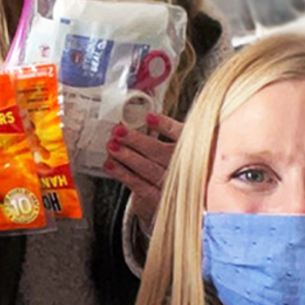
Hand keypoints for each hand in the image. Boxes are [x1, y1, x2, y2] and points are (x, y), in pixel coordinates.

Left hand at [103, 113, 182, 228]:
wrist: (176, 196)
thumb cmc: (172, 162)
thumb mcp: (176, 142)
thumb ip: (164, 126)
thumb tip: (145, 105)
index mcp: (194, 149)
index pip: (181, 136)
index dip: (166, 126)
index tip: (148, 117)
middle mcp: (186, 168)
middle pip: (160, 153)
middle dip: (137, 140)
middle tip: (118, 130)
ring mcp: (172, 185)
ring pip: (148, 169)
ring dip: (127, 156)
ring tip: (111, 145)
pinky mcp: (158, 198)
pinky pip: (139, 185)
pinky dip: (122, 174)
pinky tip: (110, 164)